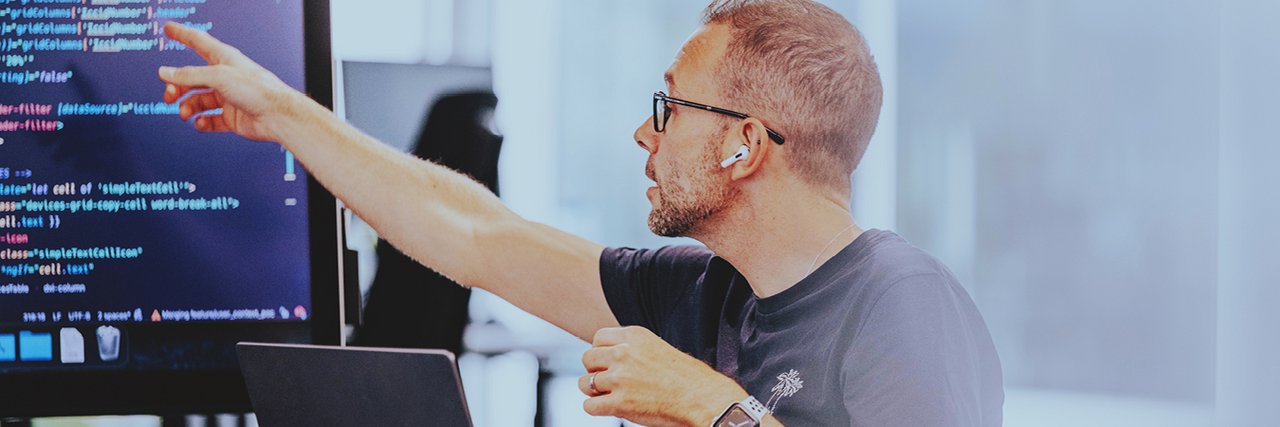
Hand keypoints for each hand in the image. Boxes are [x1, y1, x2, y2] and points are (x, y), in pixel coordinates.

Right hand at [156, 22, 308, 141]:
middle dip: (177, 86)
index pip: (198, 42)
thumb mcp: (218, 77)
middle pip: (192, 78)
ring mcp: (228, 98)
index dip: (182, 34)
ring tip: (185, 112)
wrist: (278, 117)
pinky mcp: (232, 117)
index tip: (169, 28)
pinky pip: (210, 120)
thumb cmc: (258, 90)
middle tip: (170, 96)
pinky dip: (202, 122)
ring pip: (199, 101)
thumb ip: (189, 75)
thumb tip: (166, 73)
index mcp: (224, 60)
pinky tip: (201, 122)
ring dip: (188, 106)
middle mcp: (225, 77)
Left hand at [578, 326, 748, 425]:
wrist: (704, 399)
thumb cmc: (689, 378)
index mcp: (635, 336)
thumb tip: (609, 357)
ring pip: (585, 383)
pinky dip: (597, 409)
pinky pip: (590, 406)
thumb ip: (634, 349)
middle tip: (609, 381)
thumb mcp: (659, 350)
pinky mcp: (619, 403)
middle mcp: (624, 353)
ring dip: (594, 391)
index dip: (601, 352)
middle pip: (587, 358)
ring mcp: (620, 378)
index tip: (610, 363)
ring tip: (610, 396)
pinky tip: (611, 409)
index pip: (598, 338)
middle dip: (595, 371)